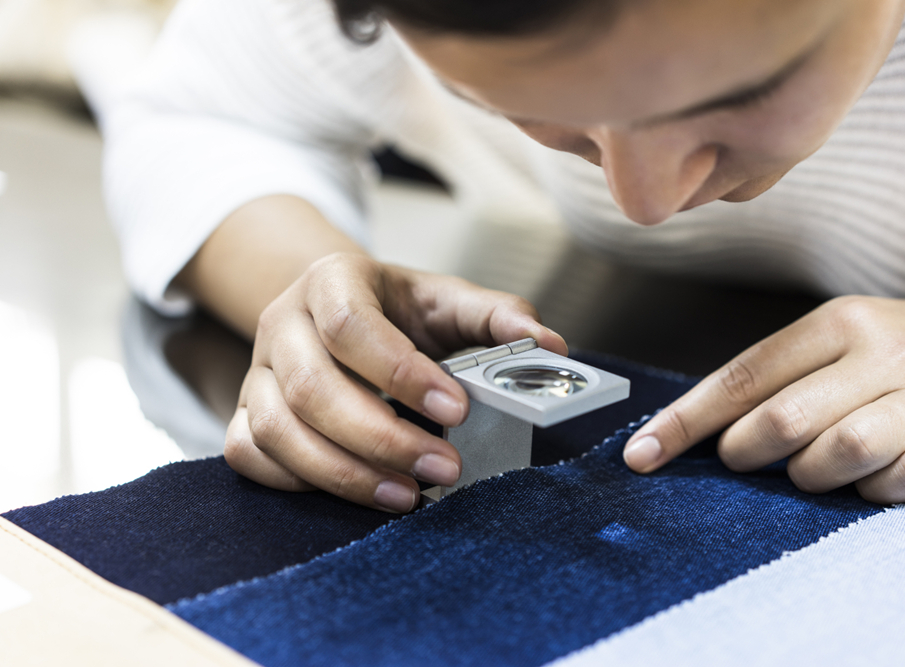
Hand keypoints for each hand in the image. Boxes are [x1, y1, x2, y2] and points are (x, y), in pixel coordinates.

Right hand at [224, 253, 566, 511]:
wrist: (335, 308)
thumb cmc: (397, 309)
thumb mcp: (445, 300)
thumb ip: (497, 316)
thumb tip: (551, 344)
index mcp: (331, 281)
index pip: (352, 326)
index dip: (401, 373)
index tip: (458, 410)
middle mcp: (282, 323)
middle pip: (313, 388)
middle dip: (382, 439)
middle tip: (444, 469)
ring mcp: (258, 371)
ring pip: (278, 430)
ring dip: (344, 473)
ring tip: (409, 495)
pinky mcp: (247, 411)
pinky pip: (250, 455)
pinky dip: (299, 482)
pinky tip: (358, 491)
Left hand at [623, 295, 904, 502]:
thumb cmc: (895, 350)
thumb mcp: (834, 339)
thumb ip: (773, 378)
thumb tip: (697, 430)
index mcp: (836, 323)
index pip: (744, 376)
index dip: (685, 421)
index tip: (642, 454)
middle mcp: (883, 355)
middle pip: (785, 419)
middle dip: (746, 451)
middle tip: (743, 457)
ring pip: (841, 452)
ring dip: (808, 475)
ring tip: (808, 469)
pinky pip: (903, 481)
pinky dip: (872, 492)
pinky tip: (869, 480)